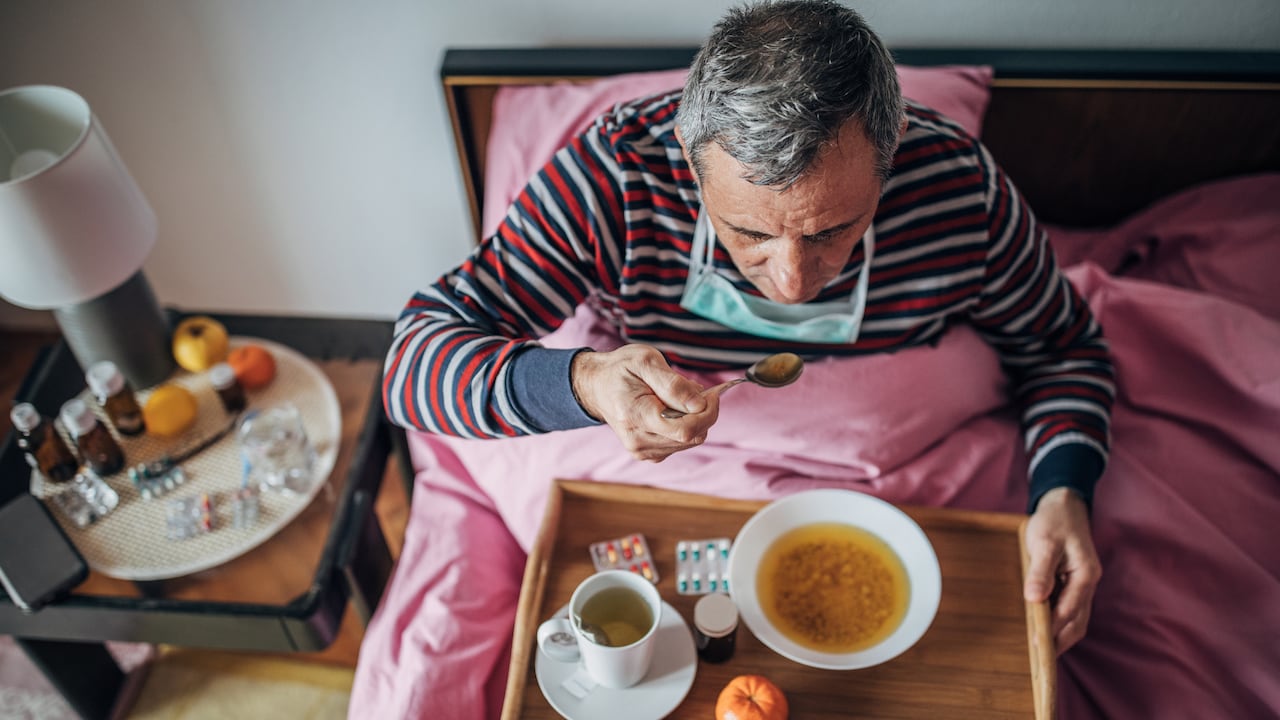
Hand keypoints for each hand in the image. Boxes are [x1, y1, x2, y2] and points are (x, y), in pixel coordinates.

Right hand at [571, 345, 717, 461]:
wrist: (596, 386)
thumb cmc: (620, 369)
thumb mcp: (646, 361)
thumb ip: (674, 384)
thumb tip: (700, 404)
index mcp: (636, 416)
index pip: (686, 430)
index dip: (708, 412)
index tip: (712, 393)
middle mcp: (638, 441)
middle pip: (692, 437)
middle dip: (703, 413)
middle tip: (694, 390)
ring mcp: (642, 451)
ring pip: (690, 442)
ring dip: (694, 419)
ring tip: (676, 397)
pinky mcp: (648, 454)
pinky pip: (680, 444)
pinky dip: (685, 426)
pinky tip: (671, 410)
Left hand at [1023, 487, 1100, 653]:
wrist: (1064, 505)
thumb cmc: (1055, 521)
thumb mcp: (1045, 542)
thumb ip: (1041, 570)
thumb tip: (1034, 599)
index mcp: (1086, 574)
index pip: (1070, 610)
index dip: (1053, 629)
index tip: (1037, 645)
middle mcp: (1088, 583)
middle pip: (1077, 621)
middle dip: (1060, 641)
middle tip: (1040, 660)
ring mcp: (1082, 584)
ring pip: (1075, 618)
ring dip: (1060, 635)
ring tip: (1041, 653)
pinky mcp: (1073, 583)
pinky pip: (1068, 608)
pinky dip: (1058, 622)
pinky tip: (1043, 630)